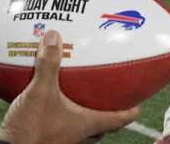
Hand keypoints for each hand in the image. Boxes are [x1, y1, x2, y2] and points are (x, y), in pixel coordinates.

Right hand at [0, 30, 138, 143]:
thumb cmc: (30, 129)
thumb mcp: (40, 92)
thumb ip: (49, 65)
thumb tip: (54, 36)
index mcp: (86, 124)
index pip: (119, 119)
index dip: (131, 111)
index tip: (139, 103)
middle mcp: (79, 134)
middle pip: (102, 125)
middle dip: (107, 111)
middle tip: (110, 95)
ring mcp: (63, 139)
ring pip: (83, 128)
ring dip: (84, 113)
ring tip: (82, 97)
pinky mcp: (47, 138)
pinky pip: (62, 125)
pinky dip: (62, 112)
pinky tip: (50, 99)